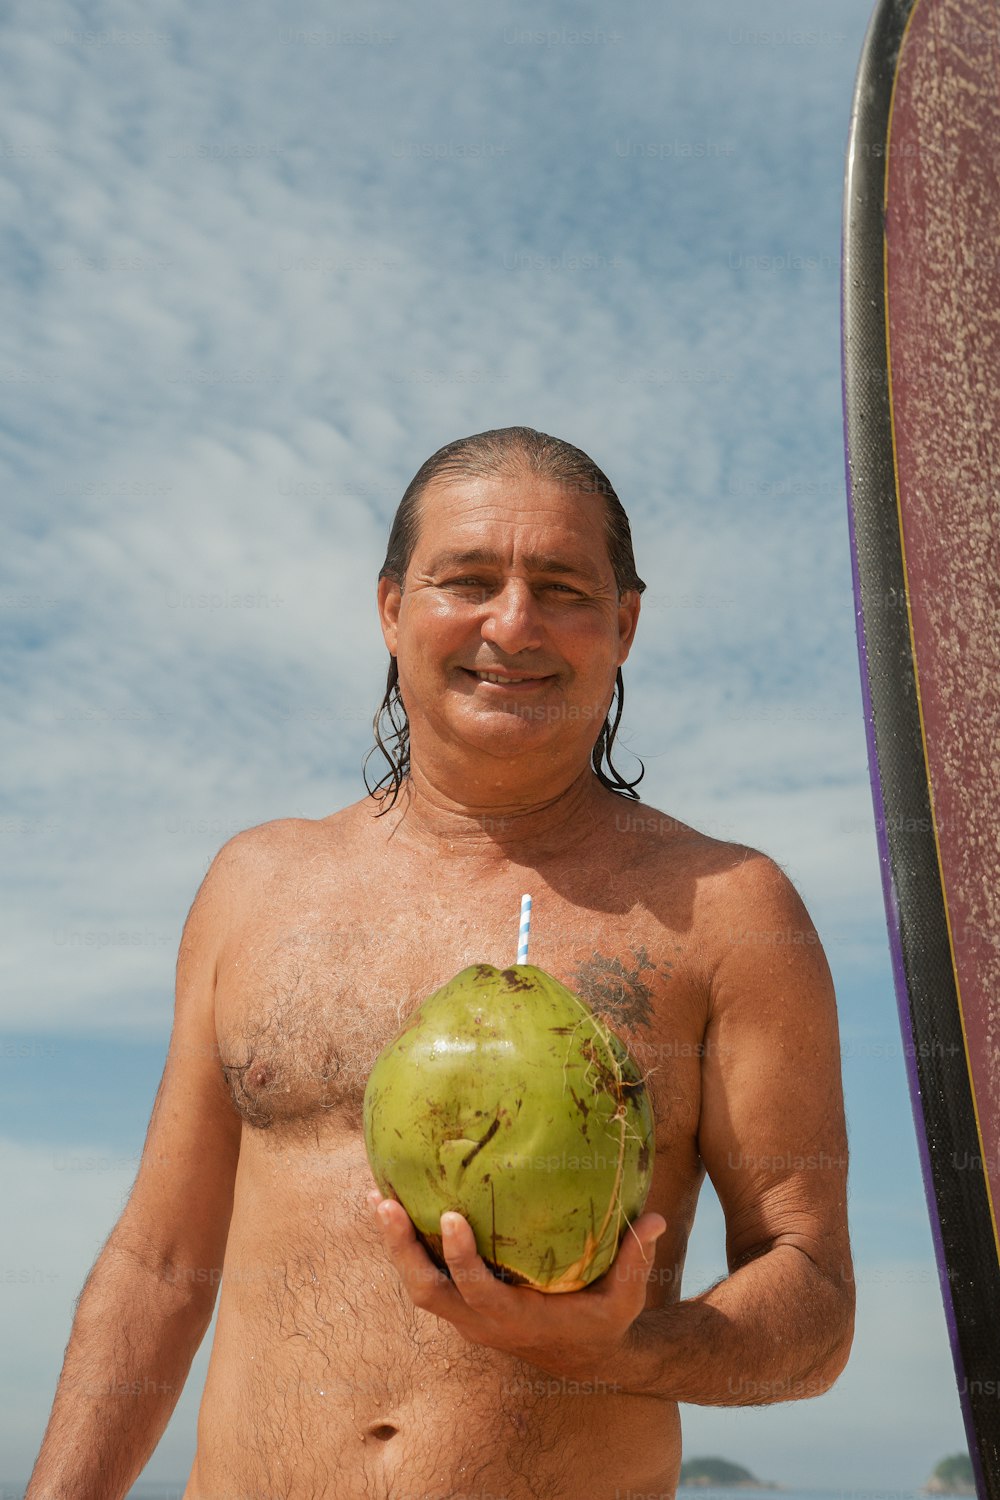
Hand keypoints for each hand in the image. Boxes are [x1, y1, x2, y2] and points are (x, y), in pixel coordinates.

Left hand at [367, 1187, 665, 1385]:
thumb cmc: (605, 1320)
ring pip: (417, 1286)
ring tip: (374, 1197)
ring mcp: (467, 1317)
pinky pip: (425, 1276)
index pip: (478, 1292)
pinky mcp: (461, 1305)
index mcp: (516, 1318)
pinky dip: (405, 1246)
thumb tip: (653, 1218)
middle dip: (401, 1250)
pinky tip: (390, 1205)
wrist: (583, 1358)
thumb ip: (636, 1258)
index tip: (451, 1216)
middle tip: (384, 1203)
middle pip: (427, 1292)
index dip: (460, 1258)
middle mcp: (482, 1322)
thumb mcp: (626, 1296)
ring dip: (394, 1246)